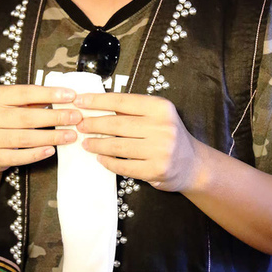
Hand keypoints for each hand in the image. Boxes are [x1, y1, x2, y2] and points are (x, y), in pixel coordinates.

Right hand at [0, 85, 81, 172]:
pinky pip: (17, 157)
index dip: (49, 94)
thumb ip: (34, 100)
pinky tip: (51, 150)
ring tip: (70, 135)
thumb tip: (66, 97)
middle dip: (55, 117)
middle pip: (26, 117)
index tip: (71, 95)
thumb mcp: (13, 104)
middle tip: (76, 117)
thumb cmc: (4, 119)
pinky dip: (36, 154)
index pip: (25, 93)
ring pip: (24, 138)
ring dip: (51, 137)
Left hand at [75, 93, 203, 191]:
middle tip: (79, 125)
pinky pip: (125, 166)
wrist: (192, 164)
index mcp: (160, 107)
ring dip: (98, 145)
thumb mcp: (157, 115)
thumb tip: (96, 104)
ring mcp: (160, 150)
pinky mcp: (156, 170)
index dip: (98, 101)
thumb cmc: (168, 135)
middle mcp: (162, 127)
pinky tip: (101, 159)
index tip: (79, 100)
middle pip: (118, 124)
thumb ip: (132, 110)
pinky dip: (109, 163)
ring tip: (85, 143)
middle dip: (94, 124)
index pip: (123, 101)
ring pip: (119, 146)